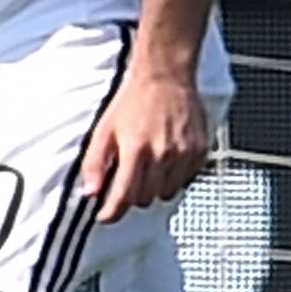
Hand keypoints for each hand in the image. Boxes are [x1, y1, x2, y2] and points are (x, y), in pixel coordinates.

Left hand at [77, 62, 210, 220]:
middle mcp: (163, 155)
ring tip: (148, 166)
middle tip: (126, 178)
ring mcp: (185, 154)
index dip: (111, 212)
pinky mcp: (200, 151)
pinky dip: (173, 177)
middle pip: (144, 199)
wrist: (166, 76)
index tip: (105, 215)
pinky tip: (166, 159)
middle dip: (131, 195)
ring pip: (166, 193)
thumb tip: (90, 192)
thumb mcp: (104, 129)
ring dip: (153, 187)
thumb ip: (94, 163)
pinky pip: (185, 180)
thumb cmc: (133, 101)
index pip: (124, 197)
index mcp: (136, 150)